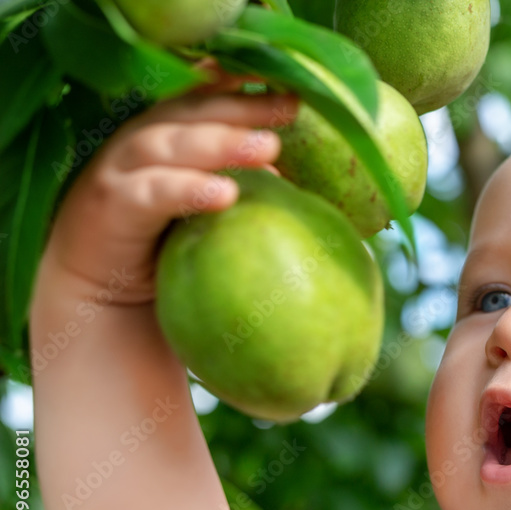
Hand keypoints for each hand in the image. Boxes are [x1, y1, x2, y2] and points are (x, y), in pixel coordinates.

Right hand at [39, 61, 297, 304]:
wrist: (102, 302)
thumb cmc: (163, 250)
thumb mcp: (203, 210)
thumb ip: (235, 184)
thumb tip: (280, 169)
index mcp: (167, 134)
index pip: (206, 98)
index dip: (242, 87)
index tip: (288, 88)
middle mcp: (140, 143)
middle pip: (192, 112)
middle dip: (242, 108)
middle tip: (289, 108)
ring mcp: (119, 171)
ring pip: (170, 145)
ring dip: (220, 143)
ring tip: (268, 149)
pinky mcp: (108, 207)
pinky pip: (151, 193)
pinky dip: (187, 189)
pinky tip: (224, 194)